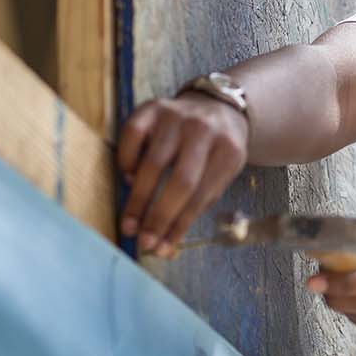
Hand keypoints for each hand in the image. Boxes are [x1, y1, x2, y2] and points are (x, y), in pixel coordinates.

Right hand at [117, 92, 249, 255]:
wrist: (216, 107)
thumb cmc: (216, 151)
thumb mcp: (222, 174)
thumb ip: (198, 204)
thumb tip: (165, 245)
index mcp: (228, 151)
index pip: (201, 196)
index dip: (179, 225)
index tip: (161, 248)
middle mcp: (203, 130)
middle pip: (180, 181)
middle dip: (159, 216)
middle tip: (143, 241)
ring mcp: (176, 116)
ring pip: (153, 162)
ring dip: (138, 198)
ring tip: (130, 223)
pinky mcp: (152, 107)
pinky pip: (131, 135)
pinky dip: (127, 161)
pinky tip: (130, 179)